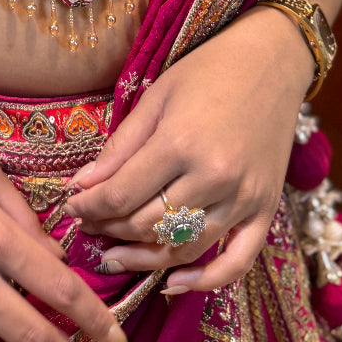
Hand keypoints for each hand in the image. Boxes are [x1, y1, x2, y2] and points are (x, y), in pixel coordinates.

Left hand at [64, 6, 314, 292]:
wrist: (272, 60)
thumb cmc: (208, 70)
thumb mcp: (156, 96)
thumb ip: (120, 146)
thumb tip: (82, 185)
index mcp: (180, 143)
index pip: (121, 195)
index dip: (88, 207)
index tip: (70, 206)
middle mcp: (214, 177)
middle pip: (147, 225)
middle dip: (108, 229)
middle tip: (87, 224)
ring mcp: (244, 198)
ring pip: (183, 247)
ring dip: (142, 257)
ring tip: (113, 253)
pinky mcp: (266, 210)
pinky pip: (236, 262)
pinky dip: (205, 280)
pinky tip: (172, 282)